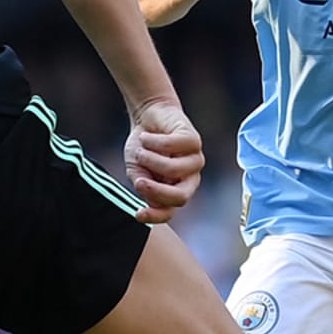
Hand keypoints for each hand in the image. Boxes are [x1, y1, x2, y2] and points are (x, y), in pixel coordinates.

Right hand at [123, 97, 204, 222]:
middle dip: (157, 191)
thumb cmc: (143, 147)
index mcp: (175, 190)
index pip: (170, 211)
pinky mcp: (194, 141)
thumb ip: (143, 185)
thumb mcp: (137, 170)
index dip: (156, 216)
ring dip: (149, 159)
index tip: (138, 214)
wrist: (147, 117)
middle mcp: (189, 178)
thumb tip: (148, 196)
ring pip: (174, 170)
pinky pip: (171, 147)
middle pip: (181, 197)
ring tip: (140, 150)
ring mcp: (195, 160)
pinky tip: (146, 137)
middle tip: (139, 181)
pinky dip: (152, 142)